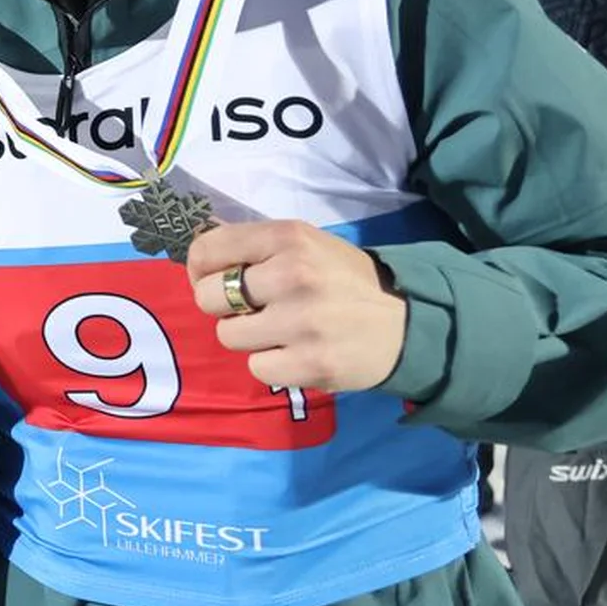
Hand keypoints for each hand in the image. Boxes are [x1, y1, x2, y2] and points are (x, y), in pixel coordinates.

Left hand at [185, 217, 405, 394]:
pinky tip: (298, 352)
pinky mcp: (310, 363)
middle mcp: (293, 274)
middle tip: (256, 309)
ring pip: (228, 335)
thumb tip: (197, 255)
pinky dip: (272, 364)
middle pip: (208, 297)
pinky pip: (256, 367)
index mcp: (288, 238)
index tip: (215, 280)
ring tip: (283, 331)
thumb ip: (254, 247)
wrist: (409, 323)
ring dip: (250, 337)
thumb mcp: (305, 245)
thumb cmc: (344, 281)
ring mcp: (301, 321)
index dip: (201, 270)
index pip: (206, 250)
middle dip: (224, 307)